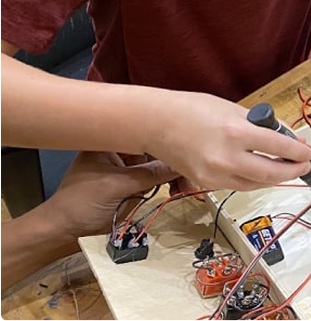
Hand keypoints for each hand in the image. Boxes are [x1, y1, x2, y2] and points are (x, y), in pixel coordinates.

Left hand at [46, 151, 179, 238]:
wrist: (65, 232)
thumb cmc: (78, 203)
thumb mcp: (116, 186)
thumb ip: (150, 174)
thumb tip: (182, 164)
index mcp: (110, 140)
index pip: (145, 133)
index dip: (167, 139)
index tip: (189, 147)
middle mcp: (121, 149)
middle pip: (157, 149)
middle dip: (175, 161)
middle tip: (191, 173)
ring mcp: (129, 167)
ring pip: (161, 164)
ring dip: (176, 174)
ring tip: (187, 186)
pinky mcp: (135, 183)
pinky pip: (159, 178)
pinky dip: (171, 183)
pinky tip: (180, 189)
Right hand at [144, 91, 310, 190]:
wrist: (156, 123)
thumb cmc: (194, 110)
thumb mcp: (234, 109)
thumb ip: (261, 125)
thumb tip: (286, 138)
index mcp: (236, 133)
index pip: (279, 146)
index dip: (299, 151)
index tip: (308, 152)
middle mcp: (227, 158)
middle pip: (272, 173)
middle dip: (294, 171)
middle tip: (305, 167)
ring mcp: (215, 175)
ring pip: (257, 184)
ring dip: (276, 179)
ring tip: (288, 170)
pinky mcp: (206, 184)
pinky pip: (239, 186)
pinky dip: (254, 181)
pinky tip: (263, 173)